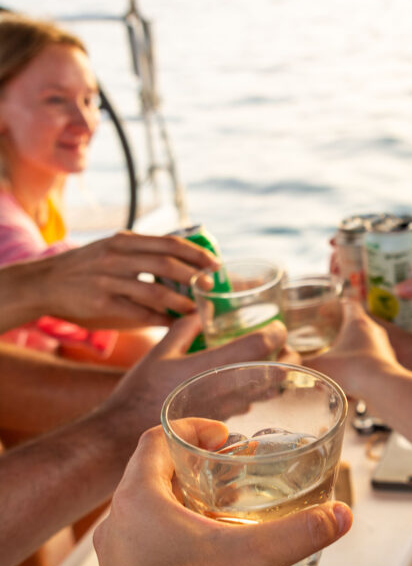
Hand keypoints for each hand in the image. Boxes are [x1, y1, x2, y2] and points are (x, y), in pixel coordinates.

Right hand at [31, 231, 219, 327]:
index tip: (215, 264)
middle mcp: (117, 256)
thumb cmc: (83, 269)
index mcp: (124, 240)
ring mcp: (108, 279)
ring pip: (155, 289)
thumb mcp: (110, 250)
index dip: (196, 254)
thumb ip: (139, 254)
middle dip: (194, 277)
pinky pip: (138, 312)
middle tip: (211, 288)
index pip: (168, 243)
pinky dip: (160, 319)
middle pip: (167, 264)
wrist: (42, 283)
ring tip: (197, 310)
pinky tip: (174, 324)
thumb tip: (179, 266)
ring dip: (181, 302)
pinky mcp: (101, 302)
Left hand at [94, 423, 351, 565]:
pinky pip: (150, 544)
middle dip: (197, 467)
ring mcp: (120, 555)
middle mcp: (120, 521)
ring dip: (187, 503)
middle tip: (232, 472)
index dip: (193, 430)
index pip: (157, 439)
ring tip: (227, 513)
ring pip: (151, 510)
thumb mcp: (254, 559)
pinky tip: (213, 557)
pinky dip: (179, 538)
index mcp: (139, 498)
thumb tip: (338, 516)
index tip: (223, 437)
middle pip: (155, 473)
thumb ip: (300, 532)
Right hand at [102, 315, 289, 444]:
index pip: (261, 345)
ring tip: (271, 361)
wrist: (127, 433)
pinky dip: (261, 391)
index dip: (276, 332)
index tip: (276, 326)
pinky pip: (254, 404)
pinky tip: (249, 382)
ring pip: (270, 392)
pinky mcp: (226, 422)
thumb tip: (202, 311)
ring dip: (277, 375)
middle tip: (283, 345)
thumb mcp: (160, 351)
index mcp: (214, 365)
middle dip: (287, 356)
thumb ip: (185, 327)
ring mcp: (230, 409)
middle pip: (278, 372)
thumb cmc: (141, 391)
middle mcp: (229, 389)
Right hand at [306, 300, 400, 400]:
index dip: (339, 304)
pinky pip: (372, 362)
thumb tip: (288, 364)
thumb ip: (301, 364)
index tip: (332, 307)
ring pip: (367, 344)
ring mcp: (384, 348)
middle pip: (359, 324)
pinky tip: (352, 382)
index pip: (350, 304)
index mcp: (357, 323)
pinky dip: (362, 368)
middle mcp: (374, 331)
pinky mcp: (389, 365)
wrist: (382, 388)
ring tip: (340, 362)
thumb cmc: (352, 370)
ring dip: (354, 351)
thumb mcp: (319, 366)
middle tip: (332, 336)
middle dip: (344, 330)